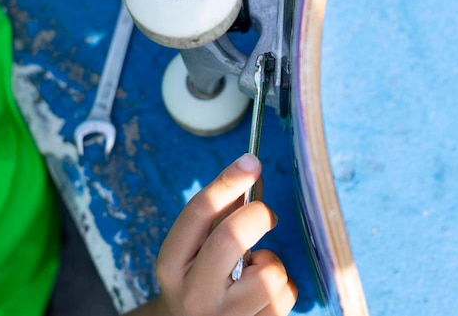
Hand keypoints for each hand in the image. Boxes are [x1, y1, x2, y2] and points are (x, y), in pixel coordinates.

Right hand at [127, 154, 297, 315]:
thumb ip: (221, 211)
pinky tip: (263, 295)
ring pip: (270, 273)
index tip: (251, 160)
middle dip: (257, 214)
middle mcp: (193, 294)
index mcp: (172, 264)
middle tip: (265, 214)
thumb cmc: (199, 278)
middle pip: (231, 237)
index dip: (227, 181)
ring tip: (255, 272)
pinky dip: (283, 287)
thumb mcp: (197, 247)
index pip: (198, 213)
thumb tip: (253, 170)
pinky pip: (286, 296)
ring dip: (271, 262)